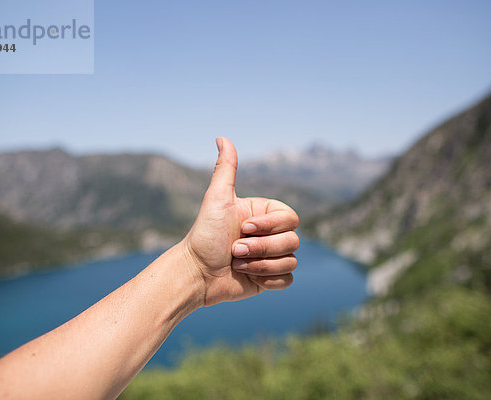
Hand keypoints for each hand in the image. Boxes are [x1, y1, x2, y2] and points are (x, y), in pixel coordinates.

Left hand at [182, 137, 299, 305]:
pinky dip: (268, 279)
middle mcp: (271, 234)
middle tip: (235, 250)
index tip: (243, 228)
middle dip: (262, 248)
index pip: (290, 218)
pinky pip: (287, 280)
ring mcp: (272, 257)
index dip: (270, 226)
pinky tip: (248, 277)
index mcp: (264, 214)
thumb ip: (225, 168)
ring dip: (261, 265)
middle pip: (293, 240)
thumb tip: (222, 137)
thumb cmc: (205, 235)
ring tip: (237, 264)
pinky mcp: (270, 278)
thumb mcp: (217, 199)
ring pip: (291, 260)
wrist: (197, 273)